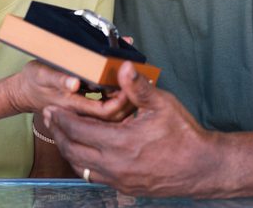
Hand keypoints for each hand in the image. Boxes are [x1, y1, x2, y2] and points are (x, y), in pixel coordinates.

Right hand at [7, 60, 131, 120]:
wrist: (23, 92)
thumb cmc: (34, 80)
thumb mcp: (43, 74)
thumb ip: (59, 78)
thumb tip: (74, 83)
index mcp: (74, 104)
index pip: (106, 111)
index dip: (122, 100)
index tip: (131, 83)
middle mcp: (82, 111)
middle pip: (114, 115)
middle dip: (130, 101)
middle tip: (139, 83)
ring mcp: (83, 111)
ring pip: (112, 113)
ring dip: (125, 99)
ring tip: (134, 84)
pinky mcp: (84, 107)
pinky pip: (105, 107)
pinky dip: (115, 98)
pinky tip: (122, 86)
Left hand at [43, 61, 220, 197]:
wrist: (202, 167)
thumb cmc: (183, 134)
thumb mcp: (161, 104)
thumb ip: (137, 86)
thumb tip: (122, 66)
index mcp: (120, 143)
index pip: (78, 130)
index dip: (61, 119)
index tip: (51, 108)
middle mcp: (115, 165)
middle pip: (72, 150)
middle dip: (58, 133)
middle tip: (49, 118)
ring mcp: (119, 179)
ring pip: (80, 167)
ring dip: (68, 149)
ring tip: (62, 133)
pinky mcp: (125, 187)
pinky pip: (94, 177)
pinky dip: (83, 163)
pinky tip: (84, 151)